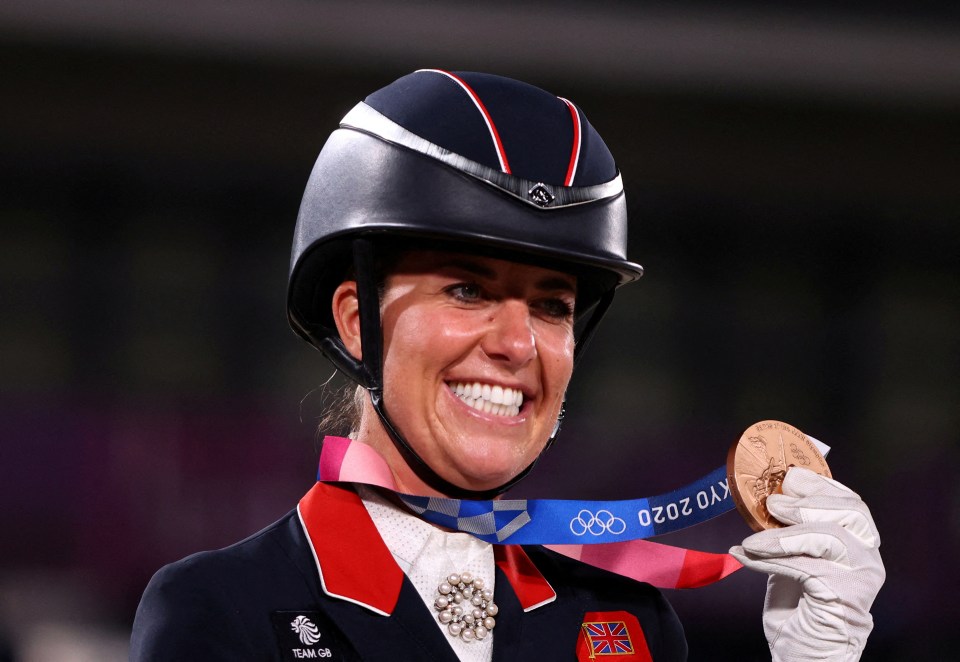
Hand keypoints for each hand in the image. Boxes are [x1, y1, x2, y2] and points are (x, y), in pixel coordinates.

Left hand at [729, 467, 883, 661]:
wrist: (804, 650)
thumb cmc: (798, 604)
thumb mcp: (789, 556)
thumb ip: (786, 529)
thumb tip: (765, 498)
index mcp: (857, 542)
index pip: (850, 502)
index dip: (821, 485)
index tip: (790, 475)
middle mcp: (867, 558)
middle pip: (850, 513)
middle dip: (807, 502)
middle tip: (773, 503)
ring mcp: (861, 578)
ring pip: (829, 537)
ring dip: (784, 535)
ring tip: (753, 539)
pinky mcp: (846, 596)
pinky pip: (807, 568)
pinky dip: (771, 560)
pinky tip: (746, 556)